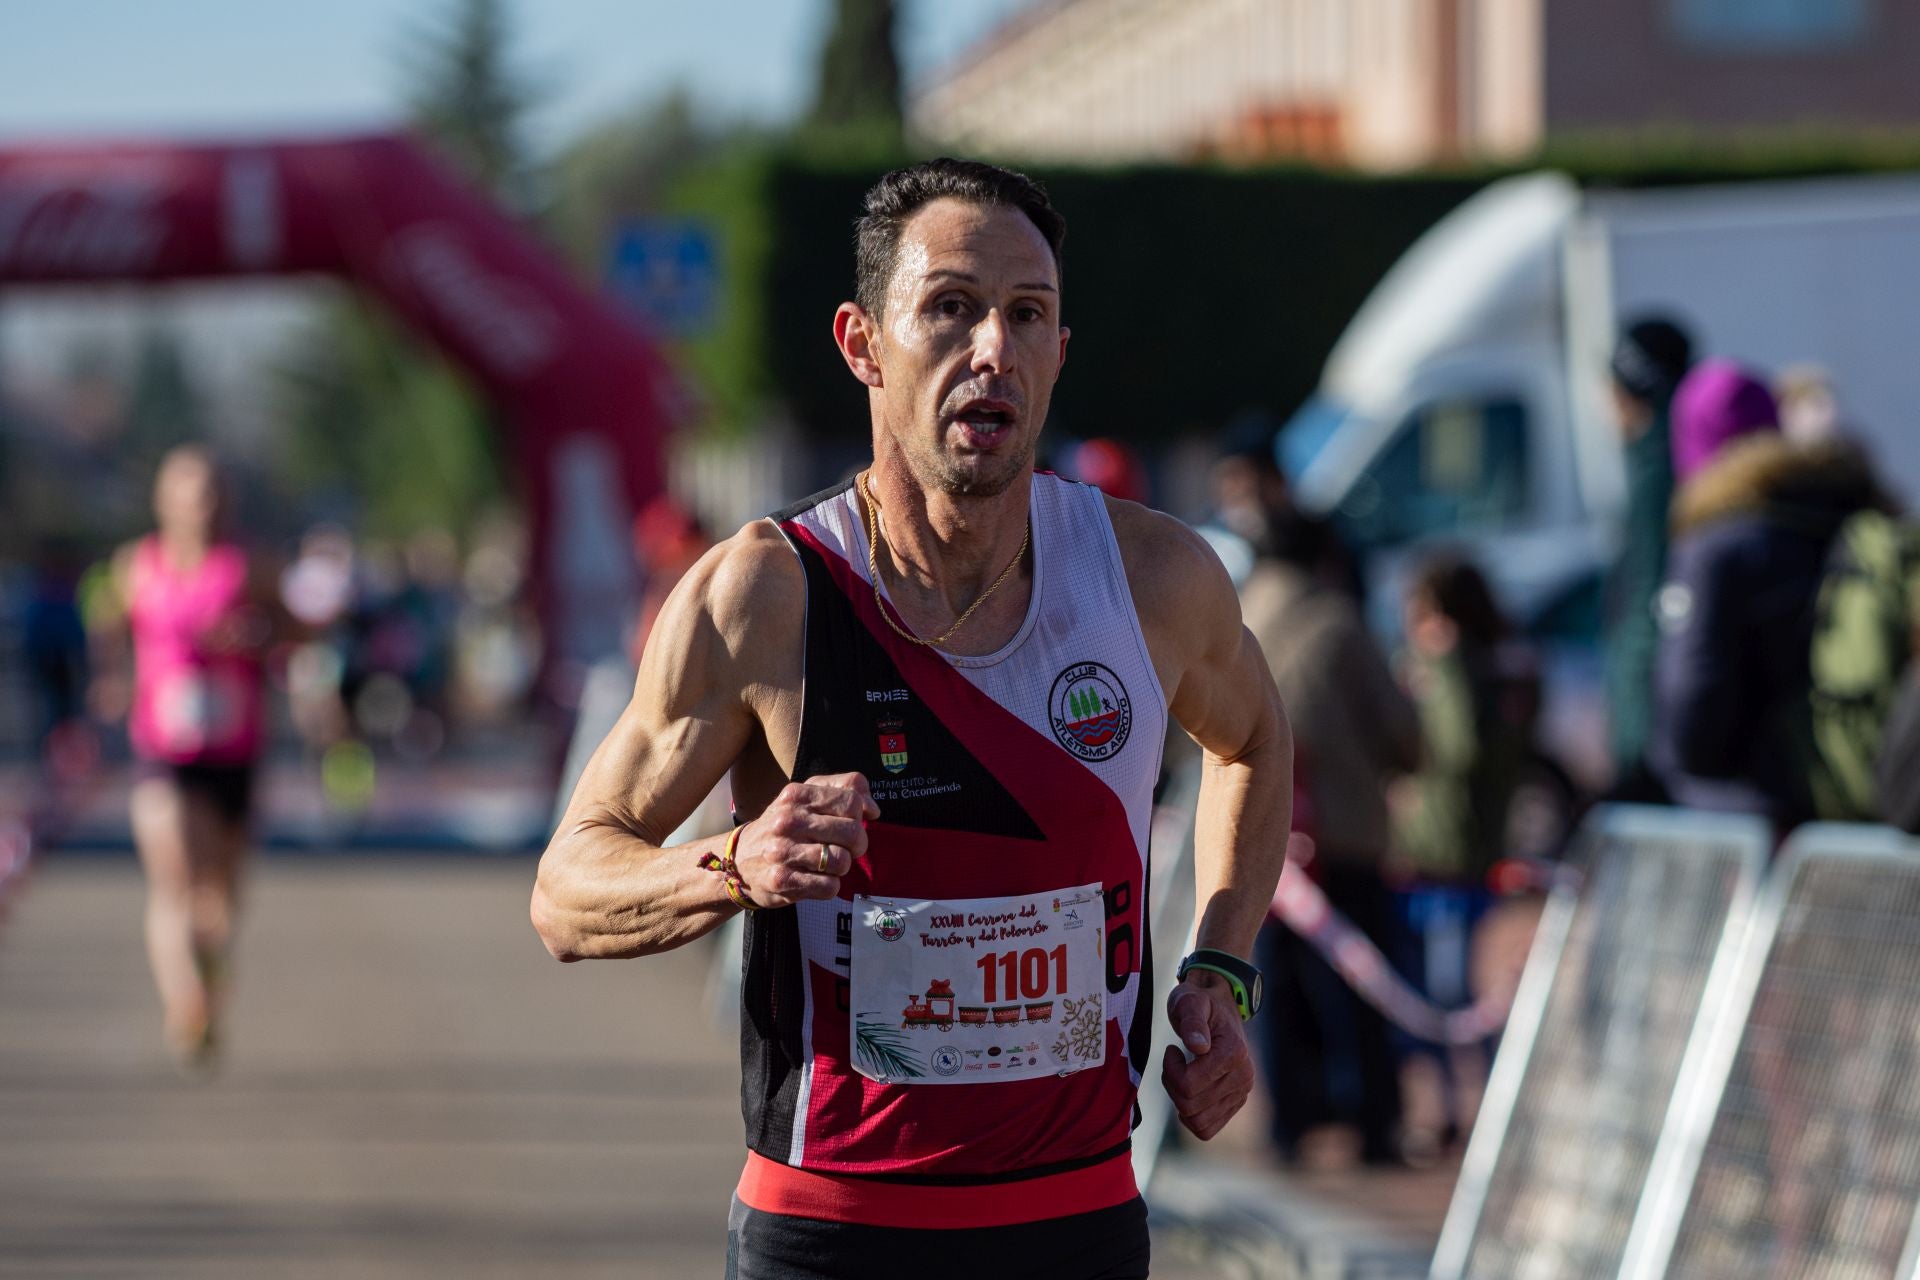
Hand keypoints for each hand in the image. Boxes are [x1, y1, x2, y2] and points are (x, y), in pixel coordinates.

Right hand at [733, 772, 879, 907]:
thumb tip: (873, 809)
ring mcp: (782, 851)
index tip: (852, 822)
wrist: (740, 859)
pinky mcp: (781, 881)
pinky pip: (829, 887)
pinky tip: (816, 879)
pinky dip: (829, 886)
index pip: (851, 801)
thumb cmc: (784, 827)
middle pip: (852, 832)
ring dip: (841, 866)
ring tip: (827, 864)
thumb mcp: (807, 796)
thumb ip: (844, 789)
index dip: (860, 815)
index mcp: (797, 795)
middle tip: (845, 848)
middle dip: (856, 844)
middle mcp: (788, 820)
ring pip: (842, 861)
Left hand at [1161, 976, 1254, 1140]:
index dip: (1171, 1070)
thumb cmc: (1199, 1002)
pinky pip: (1207, 1129)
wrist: (1218, 1007)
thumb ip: (1192, 1020)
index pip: (1189, 1085)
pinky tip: (1188, 1092)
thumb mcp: (1189, 1000)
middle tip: (1173, 1061)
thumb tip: (1198, 1046)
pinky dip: (1190, 1117)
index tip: (1172, 1049)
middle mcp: (1244, 1077)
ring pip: (1198, 1122)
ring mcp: (1241, 1093)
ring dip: (1179, 1101)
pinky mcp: (1235, 1103)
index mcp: (1234, 1053)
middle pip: (1190, 1106)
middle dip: (1172, 1085)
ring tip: (1181, 1075)